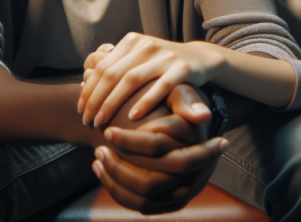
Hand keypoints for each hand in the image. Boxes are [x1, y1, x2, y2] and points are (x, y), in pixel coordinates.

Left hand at [79, 33, 223, 127]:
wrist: (200, 58)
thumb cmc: (162, 65)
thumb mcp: (140, 57)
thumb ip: (118, 66)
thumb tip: (84, 81)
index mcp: (131, 41)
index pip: (102, 67)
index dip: (88, 89)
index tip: (80, 110)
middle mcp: (145, 45)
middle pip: (112, 74)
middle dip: (96, 100)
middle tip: (87, 120)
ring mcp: (164, 56)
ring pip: (131, 80)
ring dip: (113, 103)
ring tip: (102, 122)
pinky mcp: (182, 69)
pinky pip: (160, 87)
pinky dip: (145, 102)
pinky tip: (132, 118)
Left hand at [94, 84, 226, 212]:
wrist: (181, 131)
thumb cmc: (175, 105)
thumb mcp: (182, 95)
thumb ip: (186, 100)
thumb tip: (202, 115)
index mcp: (199, 146)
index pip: (160, 147)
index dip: (132, 142)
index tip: (109, 131)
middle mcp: (196, 173)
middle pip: (152, 178)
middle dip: (120, 164)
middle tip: (101, 145)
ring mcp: (183, 191)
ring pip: (146, 193)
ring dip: (116, 176)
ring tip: (98, 154)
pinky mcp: (170, 202)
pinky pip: (141, 204)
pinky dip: (117, 189)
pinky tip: (101, 168)